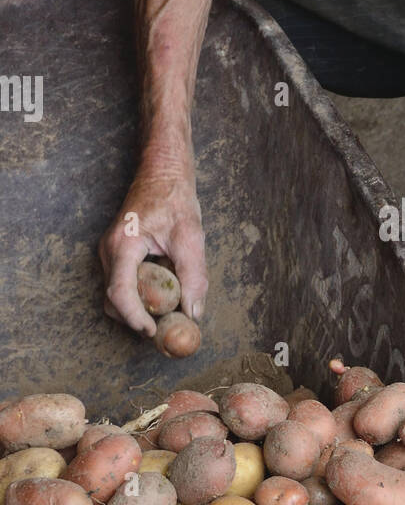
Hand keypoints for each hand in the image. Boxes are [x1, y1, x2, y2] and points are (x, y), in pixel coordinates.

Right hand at [98, 154, 207, 335]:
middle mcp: (109, 251)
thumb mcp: (191, 237)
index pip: (119, 293)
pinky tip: (163, 287)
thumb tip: (193, 313)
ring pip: (116, 293)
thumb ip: (193, 277)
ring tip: (168, 305)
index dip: (134, 318)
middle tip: (165, 325)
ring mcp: (109, 252)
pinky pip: (122, 282)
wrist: (162, 173)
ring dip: (139, 305)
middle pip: (114, 299)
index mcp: (123, 245)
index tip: (152, 331)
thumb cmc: (175, 199)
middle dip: (137, 317)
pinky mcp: (116, 253)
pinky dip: (140, 293)